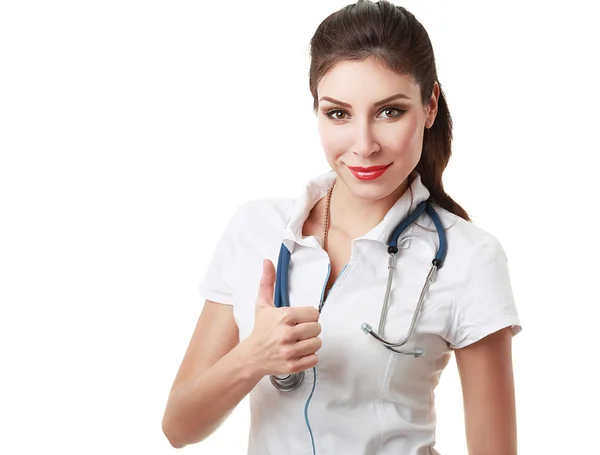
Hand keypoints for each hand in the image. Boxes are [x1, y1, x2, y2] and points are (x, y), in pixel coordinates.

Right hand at [247, 259, 321, 376]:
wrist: (251, 356)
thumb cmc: (260, 330)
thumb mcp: (263, 305)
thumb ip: (268, 283)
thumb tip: (267, 262)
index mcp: (284, 317)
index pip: (314, 313)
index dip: (308, 316)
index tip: (300, 319)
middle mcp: (287, 334)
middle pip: (317, 328)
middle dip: (310, 329)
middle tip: (300, 331)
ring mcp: (289, 351)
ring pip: (317, 343)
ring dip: (310, 343)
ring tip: (299, 342)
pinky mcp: (292, 366)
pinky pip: (314, 359)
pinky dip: (309, 357)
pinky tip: (299, 352)